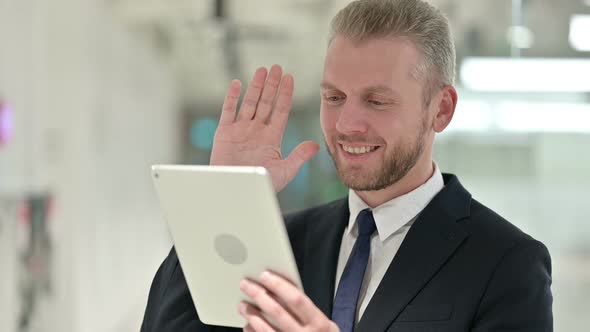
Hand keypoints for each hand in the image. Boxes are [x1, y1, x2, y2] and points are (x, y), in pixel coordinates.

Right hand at [210, 65, 319, 191]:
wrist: (237, 191)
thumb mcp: (284, 171)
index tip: (290, 78)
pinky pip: (228, 111)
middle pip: (266, 102)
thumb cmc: (261, 184)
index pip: (281, 110)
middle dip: (272, 85)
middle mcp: (257, 130)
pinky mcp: (224, 133)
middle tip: (277, 67)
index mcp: (272, 137)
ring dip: (256, 86)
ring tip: (262, 70)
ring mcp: (241, 130)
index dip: (285, 94)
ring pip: (249, 103)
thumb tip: (315, 144)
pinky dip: (232, 97)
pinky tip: (238, 83)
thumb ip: (299, 156)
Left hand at [238, 271, 339, 331]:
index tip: (265, 275)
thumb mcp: (322, 322)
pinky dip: (252, 331)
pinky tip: (247, 324)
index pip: (296, 299)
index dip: (279, 285)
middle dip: (259, 295)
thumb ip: (306, 308)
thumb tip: (280, 288)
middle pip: (277, 311)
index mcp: (318, 322)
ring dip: (251, 314)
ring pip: (265, 328)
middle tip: (246, 285)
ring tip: (243, 304)